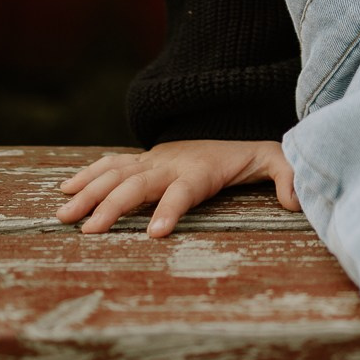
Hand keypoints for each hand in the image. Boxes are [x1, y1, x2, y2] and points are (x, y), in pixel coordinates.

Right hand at [57, 139, 298, 238]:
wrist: (223, 126)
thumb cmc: (247, 155)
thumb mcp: (274, 161)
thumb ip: (287, 177)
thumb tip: (295, 201)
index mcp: (201, 170)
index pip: (184, 190)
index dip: (170, 209)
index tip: (154, 233)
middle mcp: (171, 163)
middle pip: (138, 184)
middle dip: (113, 207)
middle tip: (90, 232)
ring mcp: (151, 160)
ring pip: (116, 174)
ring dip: (89, 193)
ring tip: (64, 215)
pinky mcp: (140, 160)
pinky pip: (109, 164)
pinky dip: (86, 175)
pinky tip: (64, 190)